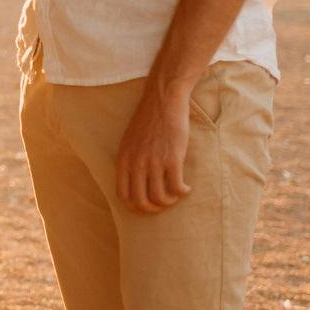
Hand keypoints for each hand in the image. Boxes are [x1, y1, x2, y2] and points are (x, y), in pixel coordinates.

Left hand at [114, 82, 192, 213]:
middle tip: (164, 205)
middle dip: (153, 209)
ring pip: (160, 198)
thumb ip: (129, 160)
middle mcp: (136, 164)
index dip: (135, 207)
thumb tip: (134, 181)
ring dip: (169, 202)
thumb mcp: (129, 141)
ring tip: (176, 195)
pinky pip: (176, 187)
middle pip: (141, 201)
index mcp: (123, 160)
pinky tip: (186, 188)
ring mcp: (154, 162)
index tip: (146, 207)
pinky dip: (182, 192)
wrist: (163, 100)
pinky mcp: (172, 159)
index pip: (123, 195)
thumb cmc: (148, 119)